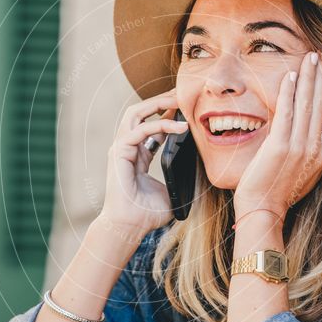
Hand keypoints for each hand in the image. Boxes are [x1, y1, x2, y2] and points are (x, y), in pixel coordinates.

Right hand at [99, 87, 188, 241]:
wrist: (129, 227)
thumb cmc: (146, 214)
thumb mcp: (171, 191)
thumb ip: (182, 179)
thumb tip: (202, 174)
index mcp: (137, 154)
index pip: (150, 124)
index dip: (167, 112)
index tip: (186, 107)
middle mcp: (127, 147)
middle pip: (141, 111)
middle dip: (162, 100)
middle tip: (182, 94)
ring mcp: (121, 148)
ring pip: (136, 113)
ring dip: (158, 103)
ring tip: (179, 100)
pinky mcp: (119, 152)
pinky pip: (140, 130)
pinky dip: (160, 125)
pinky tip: (179, 127)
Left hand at [233, 51, 321, 218]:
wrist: (264, 211)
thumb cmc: (278, 192)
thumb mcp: (303, 170)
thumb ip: (308, 149)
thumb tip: (309, 131)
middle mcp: (315, 148)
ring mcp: (299, 147)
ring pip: (308, 105)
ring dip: (309, 78)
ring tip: (310, 58)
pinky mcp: (279, 147)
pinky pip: (287, 114)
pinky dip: (289, 93)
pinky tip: (290, 76)